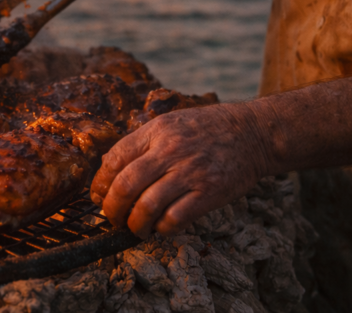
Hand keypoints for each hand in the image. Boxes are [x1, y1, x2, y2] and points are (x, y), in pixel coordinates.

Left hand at [90, 102, 271, 236]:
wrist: (252, 133)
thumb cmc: (207, 130)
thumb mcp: (171, 123)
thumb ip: (142, 143)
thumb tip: (109, 169)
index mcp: (157, 131)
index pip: (114, 160)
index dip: (100, 184)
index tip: (99, 197)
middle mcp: (171, 150)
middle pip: (126, 186)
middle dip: (112, 210)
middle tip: (113, 219)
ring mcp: (191, 172)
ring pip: (147, 207)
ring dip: (135, 225)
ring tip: (137, 228)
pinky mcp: (209, 192)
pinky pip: (175, 219)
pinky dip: (163, 229)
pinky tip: (163, 228)